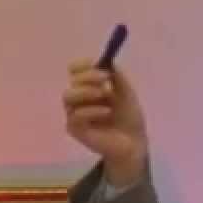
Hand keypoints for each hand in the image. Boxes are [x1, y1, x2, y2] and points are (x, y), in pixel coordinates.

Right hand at [62, 59, 147, 186]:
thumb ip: (116, 75)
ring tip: (105, 94)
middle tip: (105, 80)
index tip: (97, 63)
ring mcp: (75, 114)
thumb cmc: (129, 117)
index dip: (83, 65)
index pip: (75, 71)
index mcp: (89, 87)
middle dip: (88, 77)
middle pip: (71, 82)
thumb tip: (107, 60)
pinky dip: (90, 110)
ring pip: (68, 96)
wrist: (134, 141)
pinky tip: (105, 112)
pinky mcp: (75, 129)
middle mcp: (79, 99)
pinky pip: (75, 115)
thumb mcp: (126, 91)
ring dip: (86, 91)